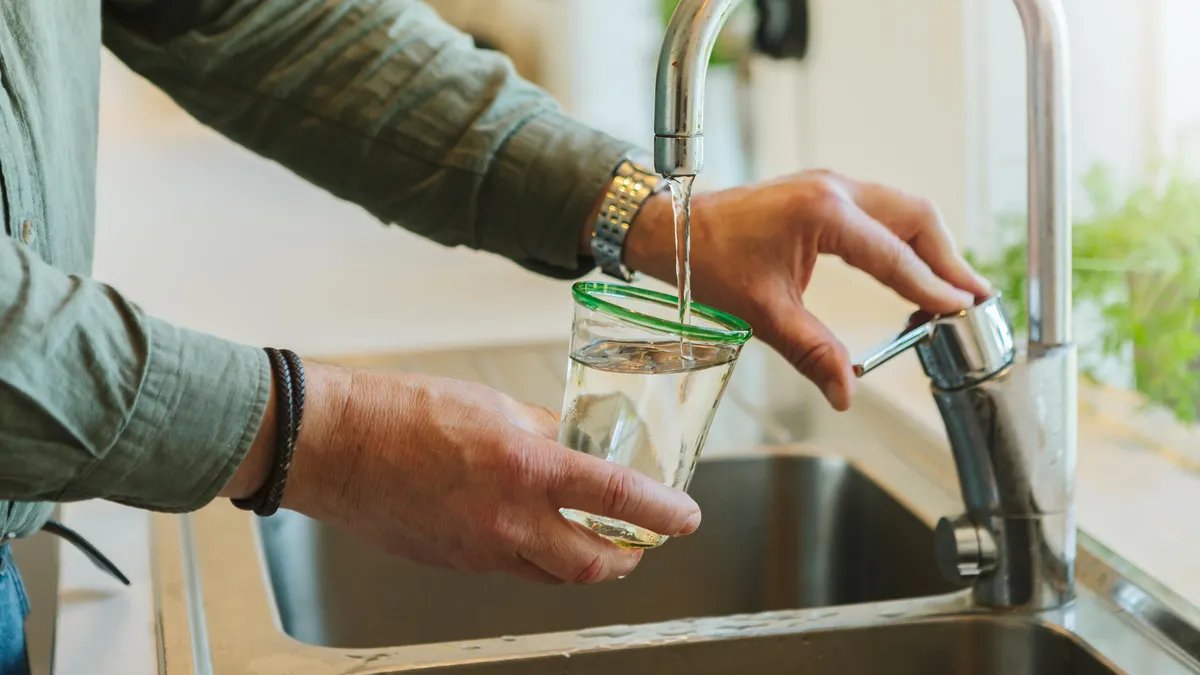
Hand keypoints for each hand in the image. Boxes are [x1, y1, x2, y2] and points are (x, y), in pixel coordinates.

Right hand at [225, 362, 701, 583]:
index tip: (686, 516)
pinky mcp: (456, 563)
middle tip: (643, 543)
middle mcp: (509, 519)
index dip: (664, 511)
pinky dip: (538, 559)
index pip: (618, 496)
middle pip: (594, 562)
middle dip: (629, 557)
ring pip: (554, 575)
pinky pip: (513, 571)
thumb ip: (543, 429)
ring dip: (585, 563)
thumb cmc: (404, 413)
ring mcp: (481, 549)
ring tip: (595, 540)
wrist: (337, 446)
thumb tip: (574, 442)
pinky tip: (535, 535)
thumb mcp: (491, 405)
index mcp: (525, 467)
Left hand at [623, 170, 991, 410]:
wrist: (671, 228)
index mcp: (824, 213)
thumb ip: (812, 352)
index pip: (894, 256)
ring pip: (903, 210)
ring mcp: (830, 185)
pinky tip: (910, 268)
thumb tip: (845, 392)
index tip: (963, 309)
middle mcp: (835, 189)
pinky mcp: (823, 192)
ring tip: (953, 286)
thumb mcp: (763, 313)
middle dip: (948, 258)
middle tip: (974, 297)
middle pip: (916, 218)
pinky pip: (880, 211)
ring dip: (930, 246)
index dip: (933, 286)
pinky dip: (905, 238)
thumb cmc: (708, 261)